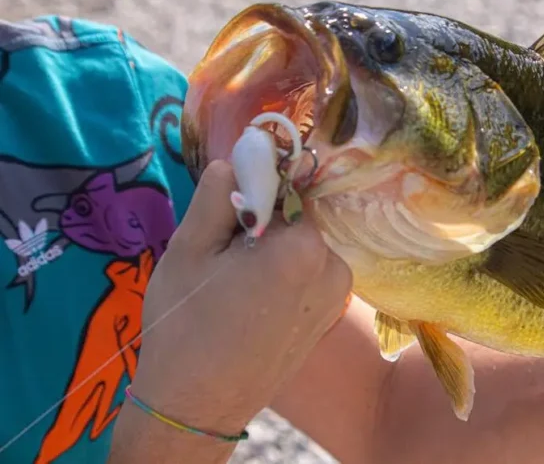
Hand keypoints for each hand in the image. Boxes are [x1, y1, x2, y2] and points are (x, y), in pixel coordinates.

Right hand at [129, 160, 351, 432]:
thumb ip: (219, 196)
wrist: (197, 404)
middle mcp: (334, 268)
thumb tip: (241, 157)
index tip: (229, 201)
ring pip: (303, 247)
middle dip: (264, 223)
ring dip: (273, 250)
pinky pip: (309, 274)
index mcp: (304, 248)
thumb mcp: (190, 250)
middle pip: (298, 219)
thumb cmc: (186, 326)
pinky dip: (285, 274)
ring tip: (234, 281)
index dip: (256, 188)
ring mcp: (338, 296)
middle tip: (224, 251)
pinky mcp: (332, 316)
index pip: (288, 188)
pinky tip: (252, 299)